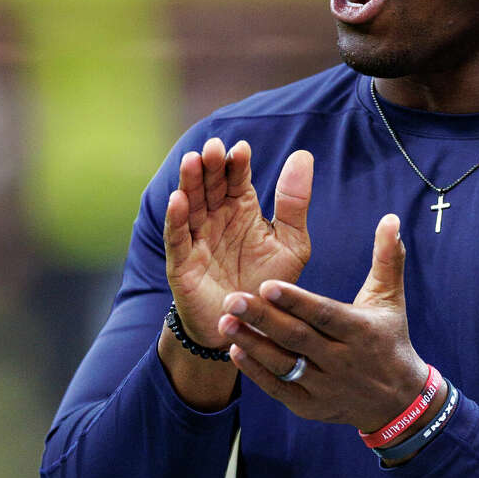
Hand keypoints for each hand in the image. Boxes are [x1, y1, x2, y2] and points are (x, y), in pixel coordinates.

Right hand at [164, 137, 312, 348]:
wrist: (251, 329)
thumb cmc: (270, 284)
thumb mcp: (292, 243)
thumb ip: (294, 203)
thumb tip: (302, 154)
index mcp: (243, 208)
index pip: (237, 178)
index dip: (238, 164)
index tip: (242, 149)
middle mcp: (217, 217)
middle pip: (211, 185)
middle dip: (211, 166)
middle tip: (214, 148)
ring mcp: (198, 238)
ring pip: (191, 204)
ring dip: (190, 182)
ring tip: (192, 161)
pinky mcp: (183, 263)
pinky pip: (178, 237)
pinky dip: (176, 218)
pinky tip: (178, 199)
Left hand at [217, 214, 431, 434]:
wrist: (397, 400)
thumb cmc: (390, 337)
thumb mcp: (391, 298)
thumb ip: (387, 257)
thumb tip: (390, 218)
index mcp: (360, 331)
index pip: (324, 315)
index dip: (296, 301)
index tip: (267, 284)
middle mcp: (342, 361)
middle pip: (297, 339)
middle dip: (263, 319)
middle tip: (232, 298)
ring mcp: (324, 387)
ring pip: (284, 364)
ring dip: (252, 344)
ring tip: (225, 322)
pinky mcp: (309, 406)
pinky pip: (279, 388)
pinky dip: (256, 372)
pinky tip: (235, 350)